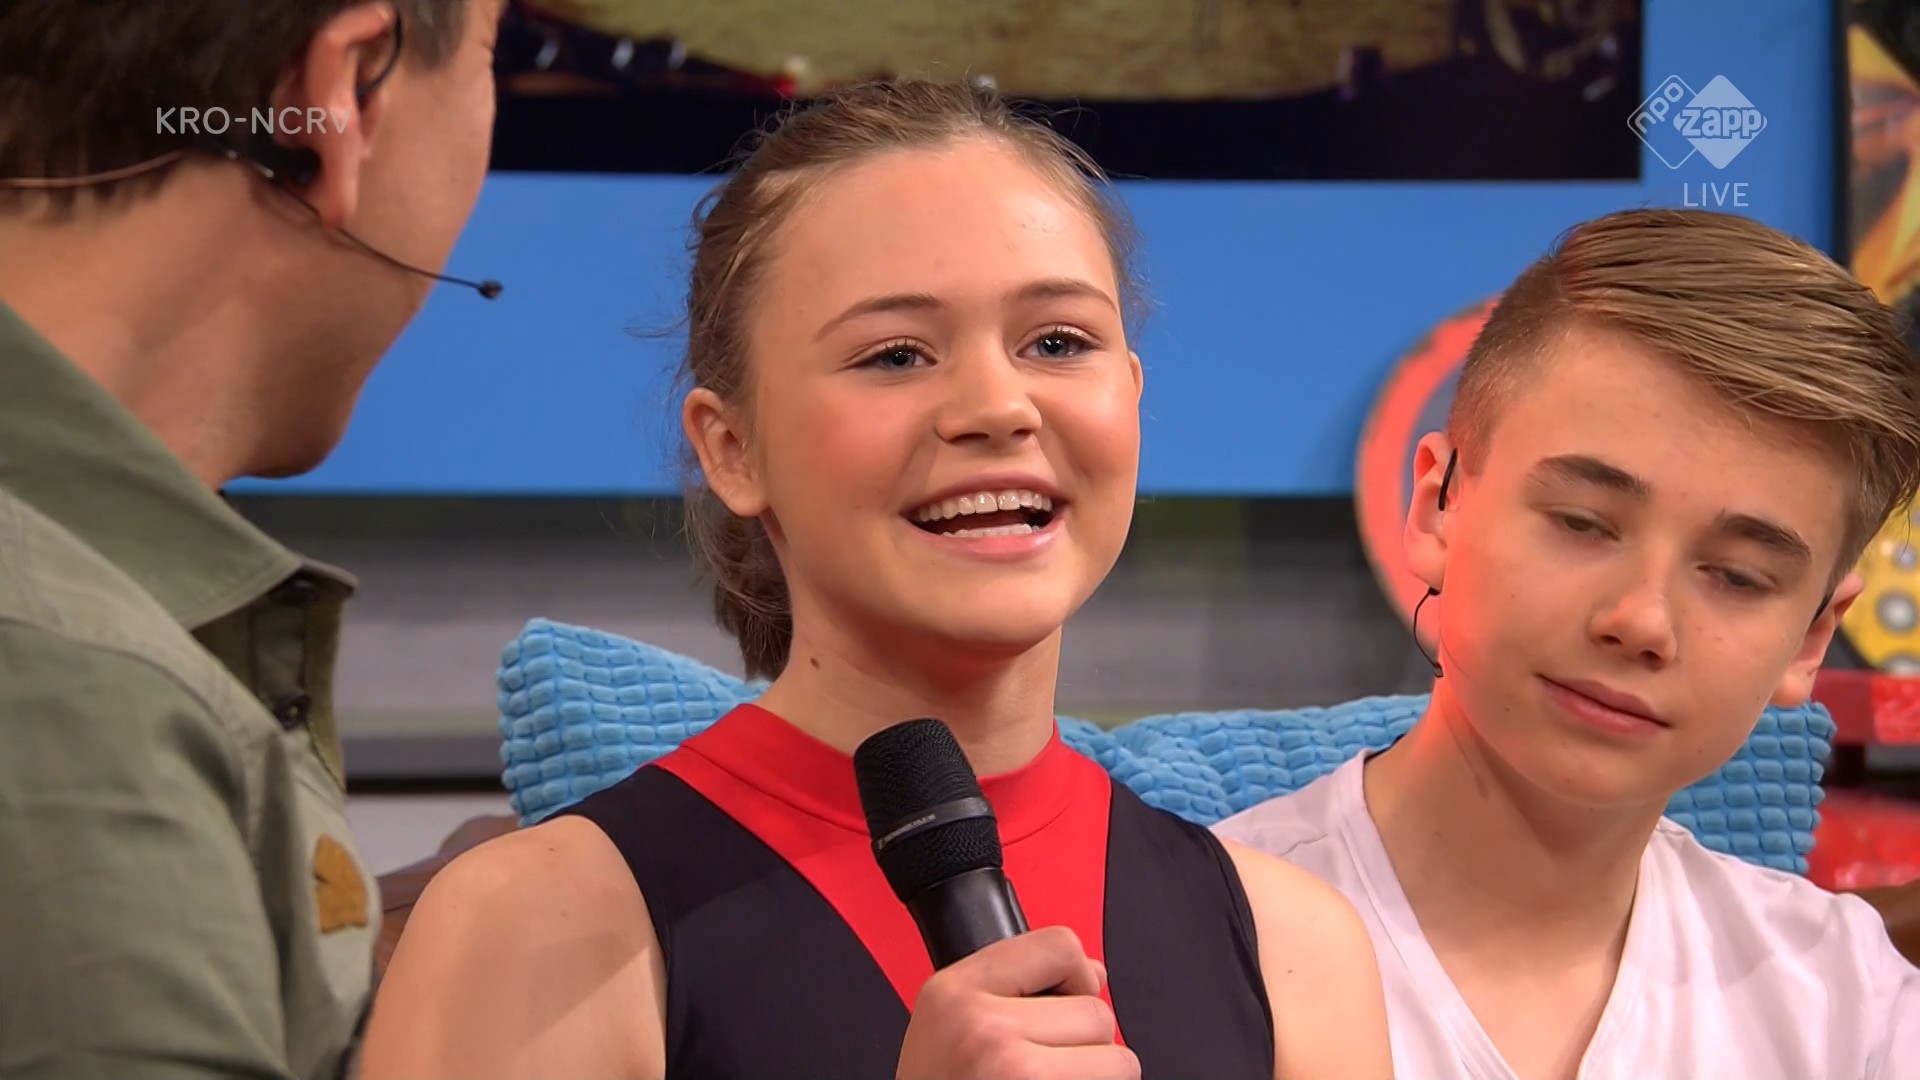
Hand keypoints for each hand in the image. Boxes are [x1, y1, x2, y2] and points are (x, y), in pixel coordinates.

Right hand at [896, 926, 1140, 1079]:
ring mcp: (1018, 1075)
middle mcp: (984, 1029)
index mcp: (955, 994)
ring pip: (1118, 1062)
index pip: (1060, 946)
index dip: (1071, 979)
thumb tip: (1093, 973)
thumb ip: (1014, 986)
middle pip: (1097, 1012)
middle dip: (1081, 1046)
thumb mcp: (948, 1024)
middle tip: (1036, 1074)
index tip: (1058, 1006)